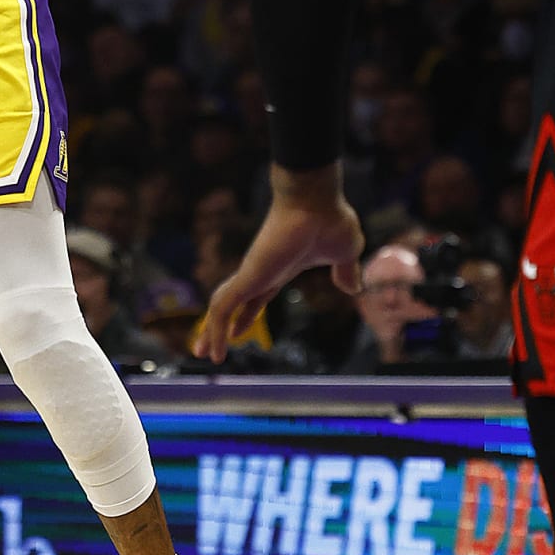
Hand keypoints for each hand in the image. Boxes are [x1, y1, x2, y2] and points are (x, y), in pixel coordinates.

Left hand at [202, 164, 363, 364]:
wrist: (316, 199)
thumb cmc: (330, 220)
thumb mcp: (345, 254)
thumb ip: (345, 271)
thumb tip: (353, 288)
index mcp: (280, 270)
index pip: (257, 297)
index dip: (247, 316)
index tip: (237, 332)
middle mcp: (262, 273)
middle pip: (233, 305)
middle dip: (219, 327)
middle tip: (205, 348)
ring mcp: (253, 273)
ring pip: (222, 307)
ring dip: (211, 332)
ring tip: (201, 354)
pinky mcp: (249, 275)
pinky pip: (225, 308)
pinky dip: (216, 330)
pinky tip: (217, 351)